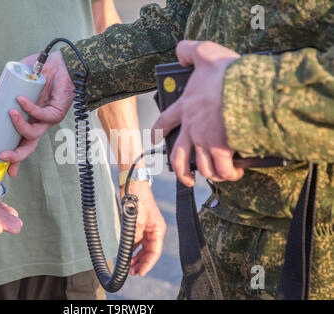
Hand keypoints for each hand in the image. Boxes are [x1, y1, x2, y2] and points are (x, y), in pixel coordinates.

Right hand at [0, 52, 74, 176]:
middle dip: (16, 155)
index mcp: (28, 119)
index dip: (12, 156)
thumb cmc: (40, 71)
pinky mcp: (56, 112)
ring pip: (33, 134)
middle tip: (2, 156)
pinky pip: (41, 115)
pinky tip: (21, 100)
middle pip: (28, 146)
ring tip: (11, 113)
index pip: (19, 142)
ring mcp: (48, 119)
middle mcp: (38, 123)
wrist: (61, 62)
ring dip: (19, 126)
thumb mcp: (15, 80)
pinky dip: (30, 109)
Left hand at [120, 181, 165, 275]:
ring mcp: (147, 228)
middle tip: (132, 272)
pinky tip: (128, 255)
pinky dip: (134, 249)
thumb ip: (134, 235)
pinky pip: (139, 242)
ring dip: (137, 258)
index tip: (140, 272)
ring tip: (130, 267)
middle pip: (150, 252)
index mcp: (158, 229)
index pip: (155, 252)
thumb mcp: (135, 218)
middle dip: (142, 263)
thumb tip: (130, 249)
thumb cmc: (137, 198)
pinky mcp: (140, 225)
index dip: (148, 264)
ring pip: (144, 248)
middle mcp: (154, 230)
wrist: (133, 184)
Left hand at [152, 40, 243, 186]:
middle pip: (177, 156)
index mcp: (185, 107)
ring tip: (218, 174)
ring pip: (202, 166)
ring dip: (210, 173)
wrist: (246, 87)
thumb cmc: (226, 72)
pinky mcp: (221, 149)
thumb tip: (180, 52)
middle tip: (185, 176)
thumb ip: (190, 50)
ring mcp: (205, 140)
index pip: (164, 121)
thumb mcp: (205, 53)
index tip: (155, 138)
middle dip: (180, 171)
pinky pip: (222, 169)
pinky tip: (234, 173)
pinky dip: (228, 174)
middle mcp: (191, 127)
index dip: (158, 131)